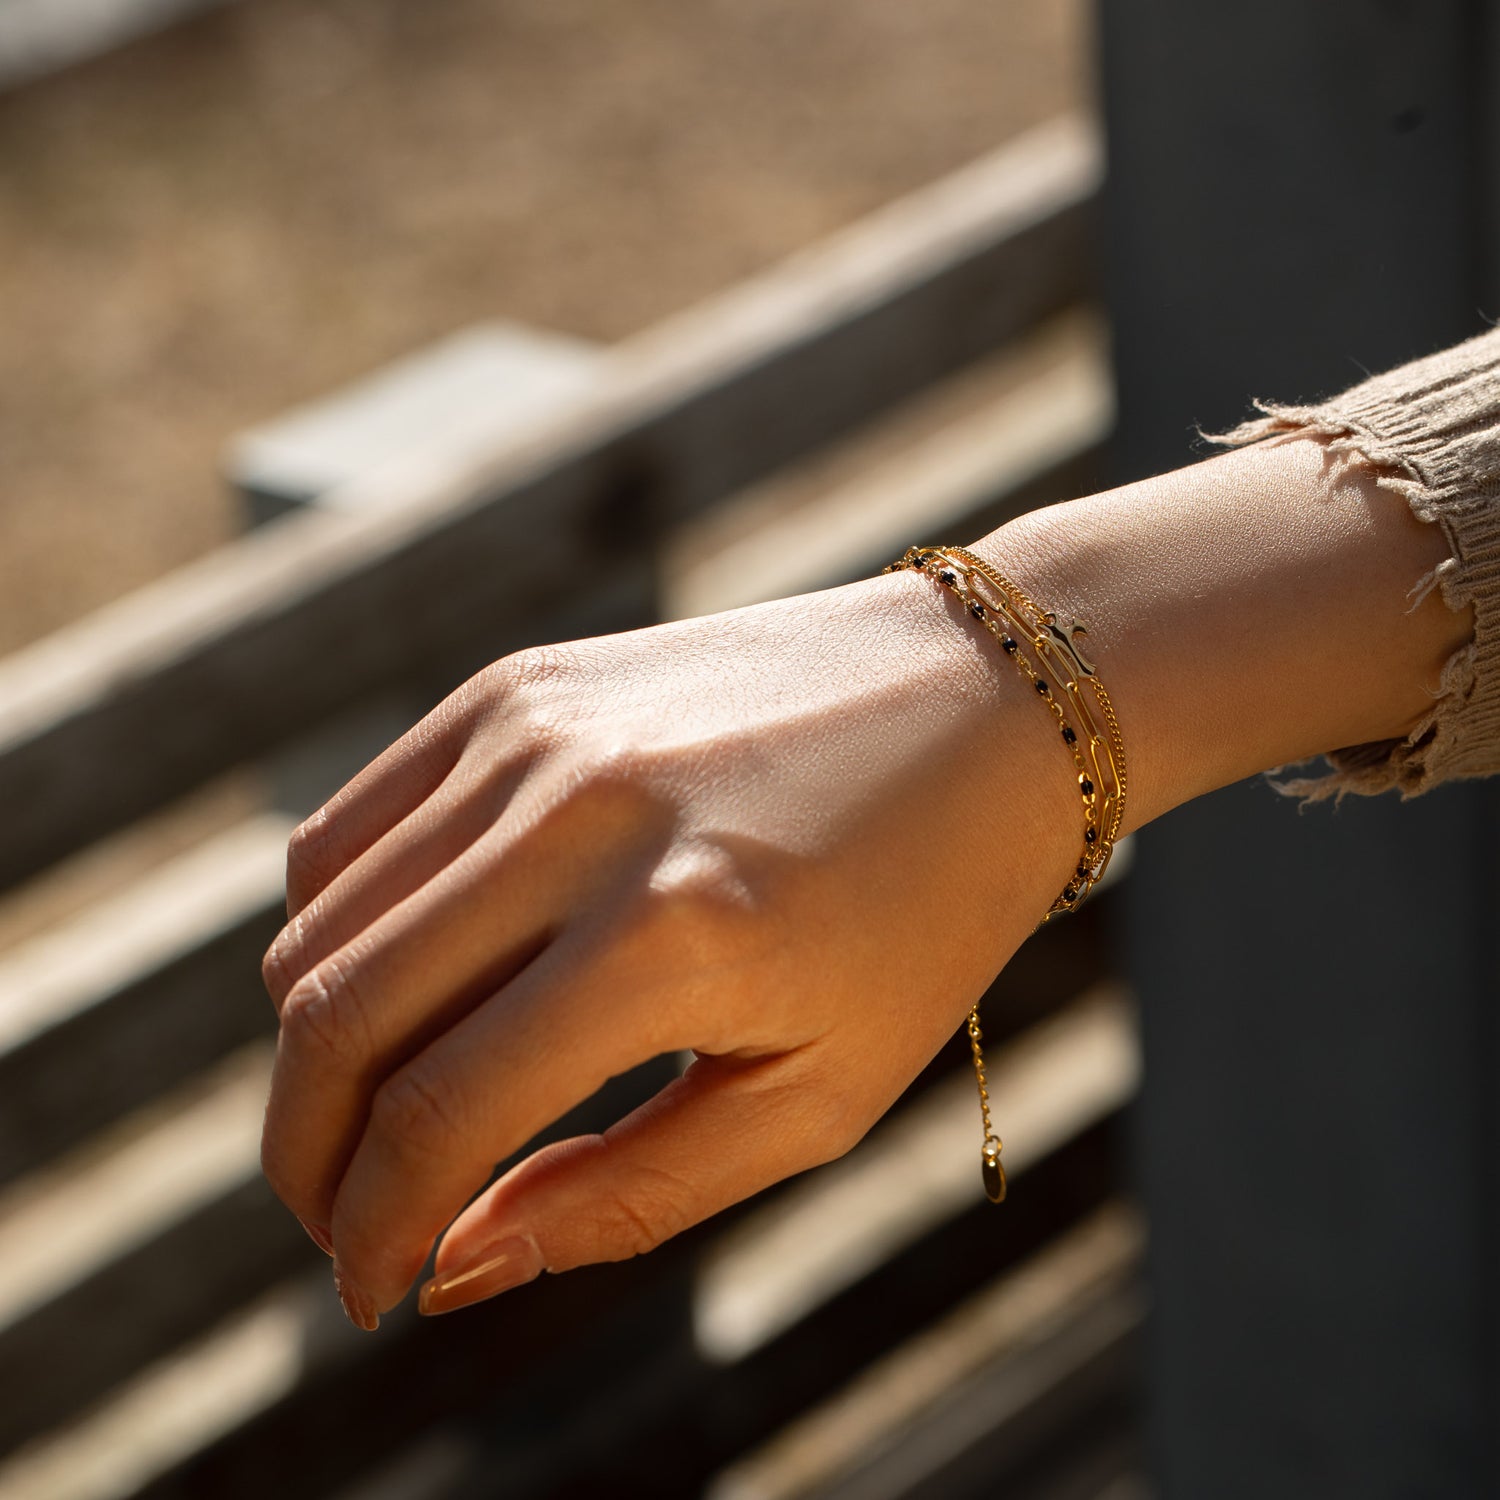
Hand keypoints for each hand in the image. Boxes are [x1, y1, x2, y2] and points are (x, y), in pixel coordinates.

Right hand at [259, 568, 1079, 1325]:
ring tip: (377, 1119)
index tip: (376, 1293)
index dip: (376, 1229)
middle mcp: (578, 814)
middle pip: (336, 1014)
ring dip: (315, 1051)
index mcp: (673, 933)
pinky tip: (400, 982)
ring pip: (319, 922)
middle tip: (343, 1225)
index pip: (438, 1112)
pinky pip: (353, 826)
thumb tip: (455, 1262)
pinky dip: (336, 928)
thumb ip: (625, 1196)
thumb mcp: (816, 1097)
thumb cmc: (923, 915)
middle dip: (306, 1158)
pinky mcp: (517, 685)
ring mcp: (534, 730)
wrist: (978, 704)